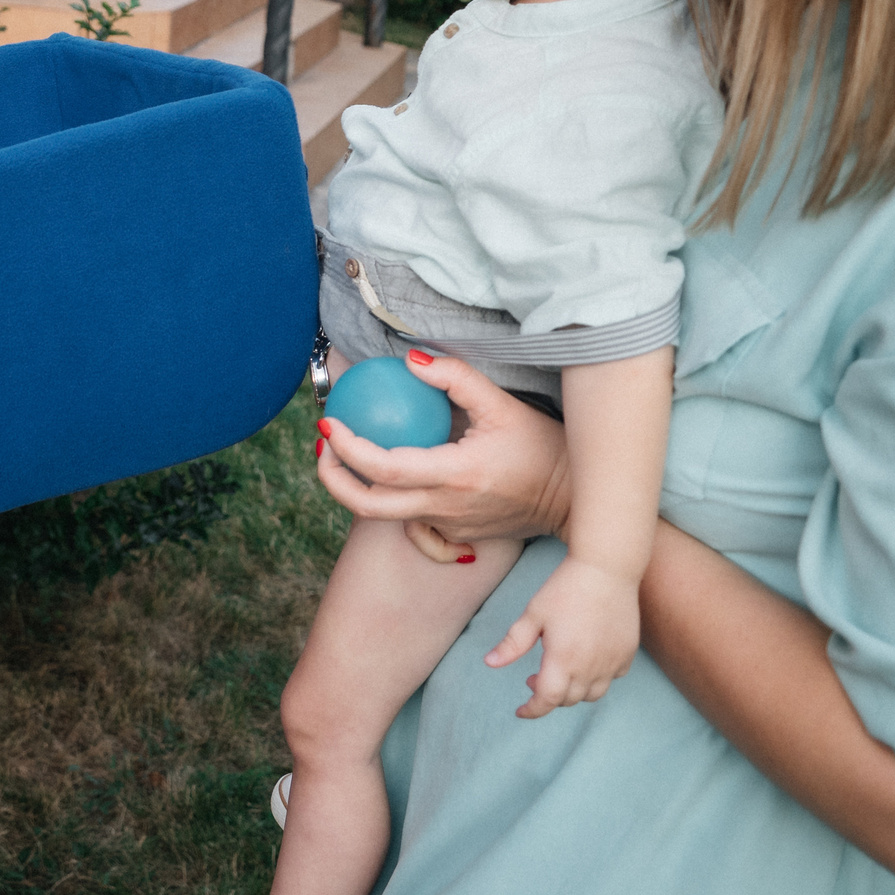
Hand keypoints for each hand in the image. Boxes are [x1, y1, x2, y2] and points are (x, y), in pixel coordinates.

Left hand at [316, 352, 573, 547]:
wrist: (572, 499)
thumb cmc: (541, 447)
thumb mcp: (502, 404)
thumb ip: (456, 379)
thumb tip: (411, 360)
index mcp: (454, 475)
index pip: (382, 469)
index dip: (346, 448)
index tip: (327, 423)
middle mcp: (445, 507)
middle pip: (368, 506)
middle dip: (332, 478)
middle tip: (321, 446)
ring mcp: (448, 526)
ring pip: (387, 515)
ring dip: (357, 487)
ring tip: (343, 454)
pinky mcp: (454, 535)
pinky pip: (412, 520)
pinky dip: (393, 498)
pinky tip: (389, 474)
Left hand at [485, 556, 639, 718]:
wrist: (607, 568)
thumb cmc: (565, 589)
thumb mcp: (533, 615)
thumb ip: (512, 644)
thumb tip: (489, 663)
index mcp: (563, 660)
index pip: (547, 700)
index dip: (532, 710)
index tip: (520, 710)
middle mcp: (590, 667)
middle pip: (568, 699)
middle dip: (548, 695)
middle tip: (533, 677)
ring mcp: (612, 662)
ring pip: (592, 695)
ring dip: (573, 692)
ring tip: (559, 670)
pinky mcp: (627, 654)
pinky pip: (611, 678)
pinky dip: (596, 678)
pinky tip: (585, 660)